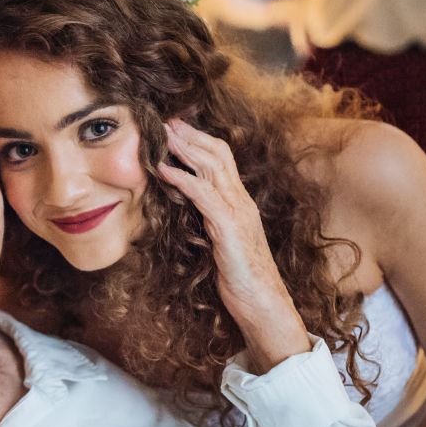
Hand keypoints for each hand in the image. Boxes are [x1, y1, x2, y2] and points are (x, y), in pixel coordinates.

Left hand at [158, 119, 308, 371]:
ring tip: (161, 134)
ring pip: (211, 168)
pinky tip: (164, 170)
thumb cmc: (242, 280)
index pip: (223, 161)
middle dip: (191, 135)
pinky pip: (203, 195)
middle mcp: (241, 202)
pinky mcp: (229, 229)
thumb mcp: (222, 246)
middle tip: (166, 120)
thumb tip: (193, 216)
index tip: (177, 129)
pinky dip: (182, 179)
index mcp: (240, 204)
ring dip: (184, 148)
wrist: (263, 306)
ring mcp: (237, 213)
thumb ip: (211, 225)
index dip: (200, 141)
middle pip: (218, 155)